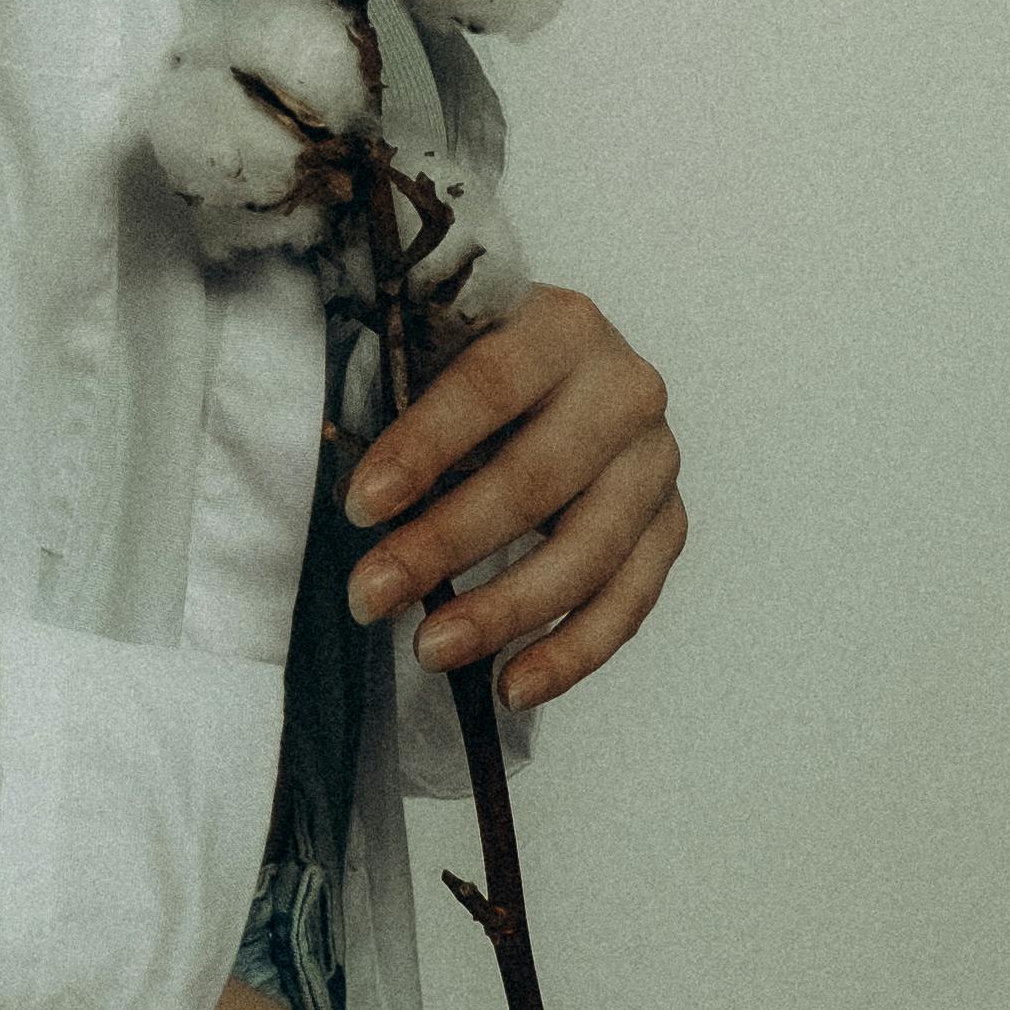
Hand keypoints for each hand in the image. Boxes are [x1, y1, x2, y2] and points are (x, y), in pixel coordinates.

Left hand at [343, 284, 679, 711]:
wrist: (557, 366)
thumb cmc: (474, 360)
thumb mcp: (436, 346)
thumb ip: (399, 389)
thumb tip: (340, 480)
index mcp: (561, 324)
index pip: (487, 387)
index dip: (423, 448)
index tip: (359, 507)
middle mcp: (625, 388)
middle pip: (535, 479)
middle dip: (444, 545)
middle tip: (370, 595)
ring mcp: (655, 461)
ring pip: (587, 552)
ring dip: (504, 611)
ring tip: (430, 651)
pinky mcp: (668, 523)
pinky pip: (628, 600)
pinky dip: (572, 651)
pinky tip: (513, 685)